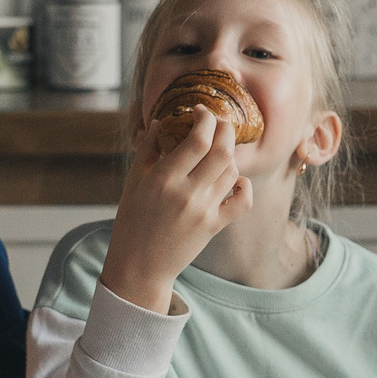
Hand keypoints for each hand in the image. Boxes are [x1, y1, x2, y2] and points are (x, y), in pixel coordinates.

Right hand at [95, 109, 250, 314]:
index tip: (200, 112)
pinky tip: (235, 180)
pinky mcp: (214, 227)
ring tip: (217, 153)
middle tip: (218, 123)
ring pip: (232, 171)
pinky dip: (244, 186)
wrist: (139, 266)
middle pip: (222, 151)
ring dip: (230, 155)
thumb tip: (160, 121)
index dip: (205, 119)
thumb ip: (147, 150)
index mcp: (163, 179)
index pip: (197, 140)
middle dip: (225, 129)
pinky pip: (243, 201)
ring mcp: (204, 211)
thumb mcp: (132, 183)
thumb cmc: (132, 222)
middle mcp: (187, 193)